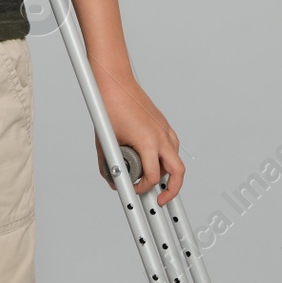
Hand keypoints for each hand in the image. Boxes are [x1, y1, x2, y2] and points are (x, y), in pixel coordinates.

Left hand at [94, 73, 182, 205]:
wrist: (115, 82)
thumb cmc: (109, 107)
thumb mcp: (104, 141)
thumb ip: (108, 165)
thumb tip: (112, 180)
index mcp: (147, 142)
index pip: (152, 177)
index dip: (143, 188)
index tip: (134, 190)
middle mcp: (161, 137)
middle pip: (178, 172)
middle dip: (172, 190)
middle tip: (160, 200)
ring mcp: (164, 129)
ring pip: (176, 159)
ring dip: (168, 172)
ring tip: (154, 179)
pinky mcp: (163, 124)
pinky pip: (172, 146)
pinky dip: (167, 157)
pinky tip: (155, 160)